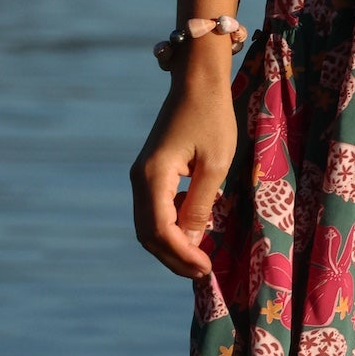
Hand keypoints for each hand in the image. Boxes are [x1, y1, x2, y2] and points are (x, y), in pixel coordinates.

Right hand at [130, 62, 238, 278]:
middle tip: (203, 273)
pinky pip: (154, 210)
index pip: (159, 230)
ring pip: (148, 225)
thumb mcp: (215, 163)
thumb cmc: (212, 117)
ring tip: (198, 260)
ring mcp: (141, 176)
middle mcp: (139, 179)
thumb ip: (200, 203)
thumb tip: (189, 241)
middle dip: (173, 258)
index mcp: (153, 176)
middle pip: (148, 234)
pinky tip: (193, 234)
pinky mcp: (149, 173)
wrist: (197, 82)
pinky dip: (170, 229)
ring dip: (170, 246)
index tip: (205, 270)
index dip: (180, 256)